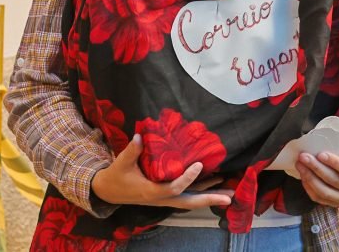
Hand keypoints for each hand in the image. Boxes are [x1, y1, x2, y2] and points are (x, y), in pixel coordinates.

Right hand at [90, 134, 232, 208]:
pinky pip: (187, 194)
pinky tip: (214, 183)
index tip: (199, 165)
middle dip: (209, 199)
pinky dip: (201, 190)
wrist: (109, 191)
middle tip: (228, 197)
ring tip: (230, 192)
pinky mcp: (166, 194)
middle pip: (190, 202)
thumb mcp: (121, 164)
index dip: (188, 178)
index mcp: (152, 192)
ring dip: (210, 196)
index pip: (175, 187)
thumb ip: (131, 151)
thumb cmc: (116, 177)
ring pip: (191, 200)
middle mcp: (162, 198)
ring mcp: (166, 198)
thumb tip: (139, 136)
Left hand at [295, 152, 338, 207]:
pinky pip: (319, 198)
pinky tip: (303, 176)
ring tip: (300, 165)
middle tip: (304, 157)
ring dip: (310, 177)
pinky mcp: (335, 204)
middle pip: (335, 181)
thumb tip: (318, 144)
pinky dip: (309, 187)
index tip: (320, 154)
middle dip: (317, 168)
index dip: (335, 163)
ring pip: (325, 192)